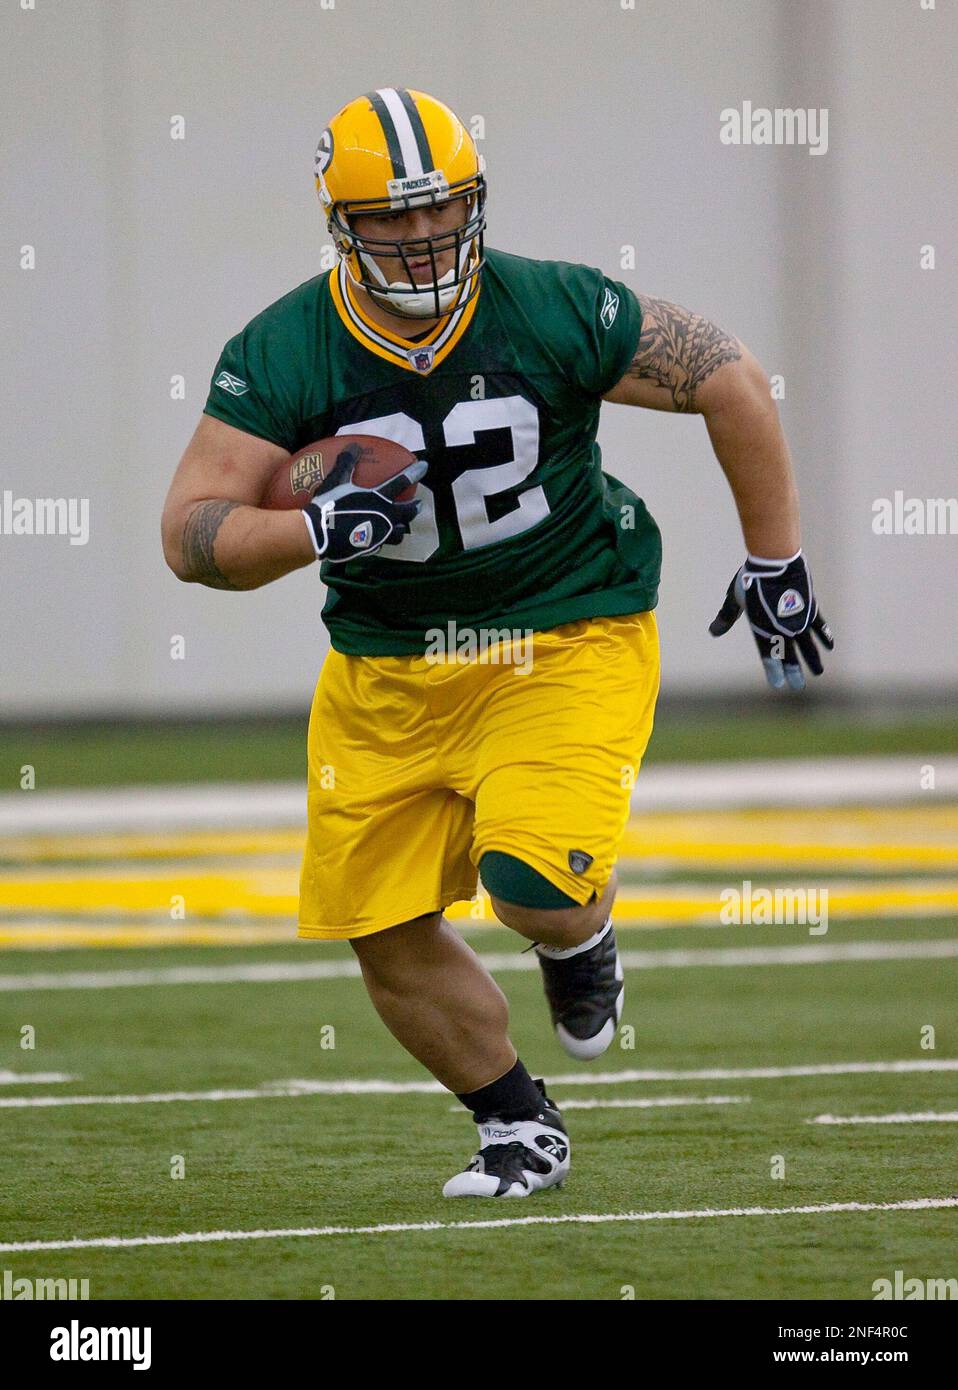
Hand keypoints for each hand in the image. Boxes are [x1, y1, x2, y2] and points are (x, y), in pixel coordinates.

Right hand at [301, 443, 425, 562]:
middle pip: (407, 513)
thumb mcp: (336, 481)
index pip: (402, 482)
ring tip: (401, 524)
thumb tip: (354, 445)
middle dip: (414, 507)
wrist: (318, 536)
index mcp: (379, 499)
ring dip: (401, 526)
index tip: (425, 466)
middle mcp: (385, 518)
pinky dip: (384, 539)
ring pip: (399, 533)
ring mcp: (379, 536)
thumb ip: (347, 463)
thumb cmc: (329, 506)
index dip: (415, 473)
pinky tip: (379, 537)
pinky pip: (382, 544)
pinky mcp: (370, 548)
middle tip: (417, 504)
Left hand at [709, 549, 833, 690]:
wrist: (775, 562)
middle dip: (794, 672)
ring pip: (808, 645)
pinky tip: (829, 647)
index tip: (778, 685)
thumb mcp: (735, 599)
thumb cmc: (751, 579)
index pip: (769, 657)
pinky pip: (819, 626)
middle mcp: (782, 629)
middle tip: (799, 686)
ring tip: (818, 673)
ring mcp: (798, 620)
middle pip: (790, 656)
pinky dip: (825, 636)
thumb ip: (726, 617)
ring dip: (813, 660)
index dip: (773, 671)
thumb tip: (713, 632)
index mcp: (762, 629)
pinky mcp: (810, 608)